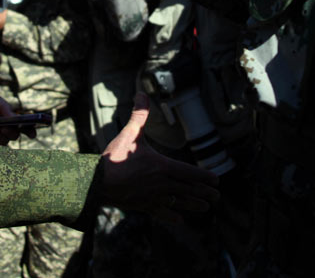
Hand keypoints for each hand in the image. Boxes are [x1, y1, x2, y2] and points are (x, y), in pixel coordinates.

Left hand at [0, 94, 34, 144]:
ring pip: (3, 141)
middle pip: (14, 136)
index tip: (32, 134)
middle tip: (2, 127)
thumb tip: (13, 117)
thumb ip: (4, 108)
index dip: (30, 132)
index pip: (24, 127)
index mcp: (10, 118)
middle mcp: (5, 128)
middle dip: (10, 132)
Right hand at [100, 94, 219, 223]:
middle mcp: (161, 184)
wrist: (97, 183)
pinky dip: (172, 217)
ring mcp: (153, 197)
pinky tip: (180, 221)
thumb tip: (141, 94)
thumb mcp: (129, 134)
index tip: (216, 180)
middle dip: (204, 193)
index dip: (205, 177)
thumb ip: (138, 115)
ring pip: (179, 203)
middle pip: (188, 190)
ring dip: (193, 205)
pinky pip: (162, 213)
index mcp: (162, 166)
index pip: (190, 173)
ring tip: (205, 209)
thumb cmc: (114, 158)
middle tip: (217, 197)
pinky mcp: (143, 206)